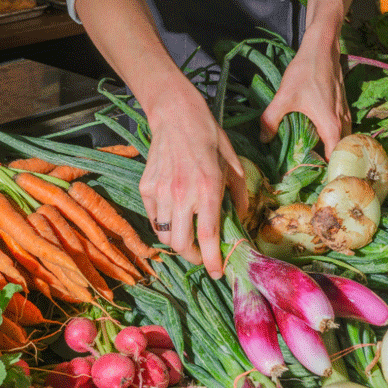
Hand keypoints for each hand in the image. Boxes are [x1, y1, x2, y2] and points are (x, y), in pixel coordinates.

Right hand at [138, 76, 247, 278]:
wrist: (176, 115)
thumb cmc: (210, 137)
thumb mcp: (233, 163)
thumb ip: (239, 194)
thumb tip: (242, 217)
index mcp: (207, 189)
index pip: (207, 236)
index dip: (212, 260)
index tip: (218, 272)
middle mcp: (181, 194)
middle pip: (181, 244)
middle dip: (193, 256)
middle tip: (203, 255)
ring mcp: (160, 191)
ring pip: (164, 234)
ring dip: (178, 241)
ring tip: (189, 234)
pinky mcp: (146, 187)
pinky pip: (154, 216)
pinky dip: (164, 222)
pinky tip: (175, 213)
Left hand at [260, 23, 351, 159]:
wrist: (322, 48)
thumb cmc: (305, 72)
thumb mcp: (284, 97)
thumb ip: (271, 119)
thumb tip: (263, 138)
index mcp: (331, 126)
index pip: (334, 159)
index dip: (325, 172)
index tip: (313, 181)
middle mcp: (342, 123)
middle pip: (339, 152)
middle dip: (327, 164)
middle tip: (309, 172)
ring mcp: (344, 114)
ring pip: (342, 140)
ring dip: (330, 150)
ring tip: (312, 159)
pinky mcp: (342, 107)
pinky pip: (341, 130)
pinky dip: (332, 138)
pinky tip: (315, 138)